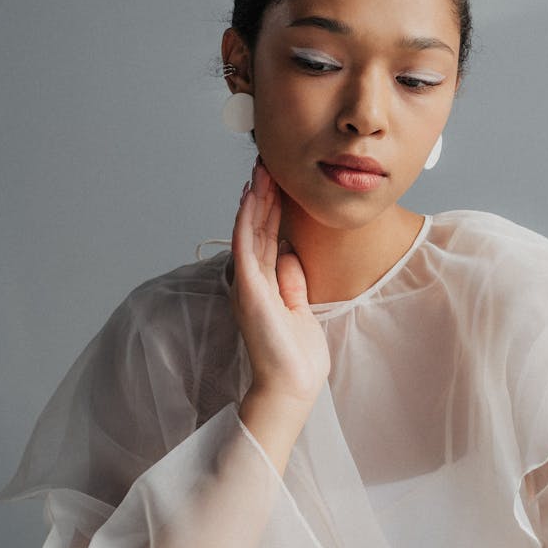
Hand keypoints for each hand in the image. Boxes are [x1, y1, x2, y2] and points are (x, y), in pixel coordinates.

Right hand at [232, 159, 329, 407]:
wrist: (292, 385)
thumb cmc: (297, 355)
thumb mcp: (301, 308)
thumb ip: (292, 280)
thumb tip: (288, 251)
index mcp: (266, 284)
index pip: (268, 237)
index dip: (271, 208)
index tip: (278, 180)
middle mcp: (253, 280)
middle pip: (257, 228)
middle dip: (263, 194)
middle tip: (267, 162)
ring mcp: (249, 283)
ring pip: (250, 231)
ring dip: (255, 199)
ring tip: (260, 170)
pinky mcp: (250, 289)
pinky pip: (247, 246)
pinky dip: (247, 220)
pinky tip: (251, 197)